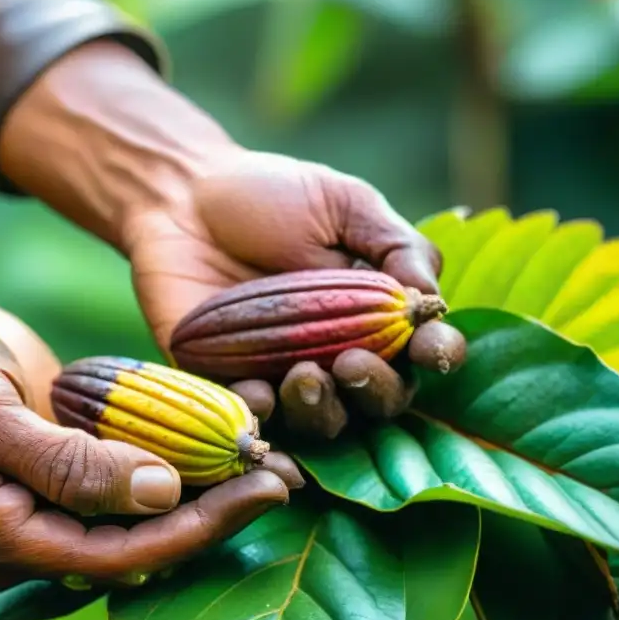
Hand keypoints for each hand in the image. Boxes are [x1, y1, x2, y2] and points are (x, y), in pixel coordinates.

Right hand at [0, 292, 298, 593]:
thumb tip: (158, 494)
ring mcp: (43, 505)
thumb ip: (64, 462)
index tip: (266, 491)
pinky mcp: (58, 471)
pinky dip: (172, 461)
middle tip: (286, 477)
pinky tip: (222, 440)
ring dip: (202, 490)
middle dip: (213, 514)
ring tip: (270, 460)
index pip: (117, 554)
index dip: (197, 529)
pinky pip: (124, 478)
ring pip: (137, 515)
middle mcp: (26, 537)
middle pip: (136, 543)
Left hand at [124, 149, 459, 438]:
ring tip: (305, 375)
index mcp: (378, 316)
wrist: (182, 197)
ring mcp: (284, 378)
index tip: (431, 347)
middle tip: (352, 365)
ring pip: (322, 423)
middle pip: (379, 401)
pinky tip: (258, 395)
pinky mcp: (229, 386)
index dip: (436, 355)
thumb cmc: (272, 196)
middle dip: (377, 391)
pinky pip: (251, 417)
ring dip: (322, 410)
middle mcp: (339, 356)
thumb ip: (396, 245)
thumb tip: (431, 299)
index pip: (422, 352)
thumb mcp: (346, 204)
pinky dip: (259, 414)